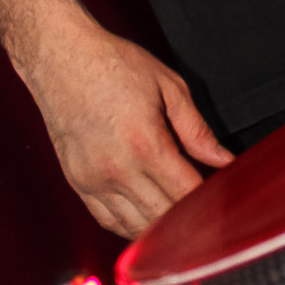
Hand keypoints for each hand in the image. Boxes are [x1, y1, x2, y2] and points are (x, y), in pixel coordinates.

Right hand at [24, 9, 232, 238]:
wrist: (60, 56)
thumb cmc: (114, 64)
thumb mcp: (168, 87)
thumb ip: (197, 130)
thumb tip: (224, 160)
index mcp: (146, 144)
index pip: (186, 194)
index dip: (209, 202)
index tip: (222, 199)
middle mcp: (118, 169)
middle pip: (164, 218)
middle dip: (190, 218)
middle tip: (206, 209)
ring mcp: (94, 180)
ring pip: (136, 228)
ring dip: (161, 227)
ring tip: (180, 215)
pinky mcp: (77, 182)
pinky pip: (108, 220)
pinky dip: (131, 226)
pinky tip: (147, 215)